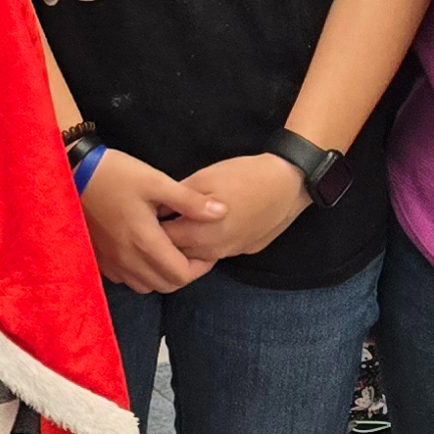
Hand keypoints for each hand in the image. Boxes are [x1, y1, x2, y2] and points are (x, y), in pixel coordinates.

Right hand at [80, 151, 218, 295]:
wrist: (73, 173)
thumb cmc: (116, 174)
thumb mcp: (157, 181)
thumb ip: (189, 202)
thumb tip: (221, 212)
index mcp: (145, 242)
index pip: (181, 275)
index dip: (201, 268)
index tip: (206, 251)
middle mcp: (128, 259)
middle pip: (166, 286)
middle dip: (185, 273)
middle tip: (192, 252)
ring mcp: (112, 262)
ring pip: (146, 286)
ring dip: (163, 275)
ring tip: (170, 252)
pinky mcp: (101, 260)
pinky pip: (127, 280)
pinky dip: (142, 274)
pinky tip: (145, 252)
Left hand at [157, 152, 309, 266]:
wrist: (288, 185)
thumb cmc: (245, 176)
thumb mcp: (203, 178)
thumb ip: (177, 198)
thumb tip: (155, 210)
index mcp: (199, 232)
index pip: (161, 241)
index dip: (150, 227)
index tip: (144, 215)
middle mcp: (212, 250)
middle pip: (176, 254)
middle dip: (163, 240)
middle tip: (156, 221)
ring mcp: (229, 253)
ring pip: (195, 257)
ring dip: (183, 245)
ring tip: (177, 224)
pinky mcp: (242, 250)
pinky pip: (214, 253)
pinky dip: (204, 245)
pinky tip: (204, 227)